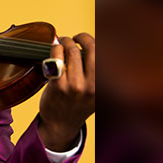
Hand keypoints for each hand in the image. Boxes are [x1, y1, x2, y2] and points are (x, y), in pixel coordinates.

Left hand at [38, 33, 95, 150]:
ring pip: (71, 50)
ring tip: (63, 41)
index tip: (89, 39)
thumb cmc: (79, 103)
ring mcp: (75, 86)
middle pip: (91, 47)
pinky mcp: (58, 86)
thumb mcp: (96, 91)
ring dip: (66, 41)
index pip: (107, 53)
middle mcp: (93, 86)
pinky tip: (55, 50)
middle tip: (75, 38)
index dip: (97, 40)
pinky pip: (56, 58)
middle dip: (82, 37)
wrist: (61, 125)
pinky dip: (55, 49)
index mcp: (105, 85)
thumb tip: (100, 43)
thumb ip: (99, 71)